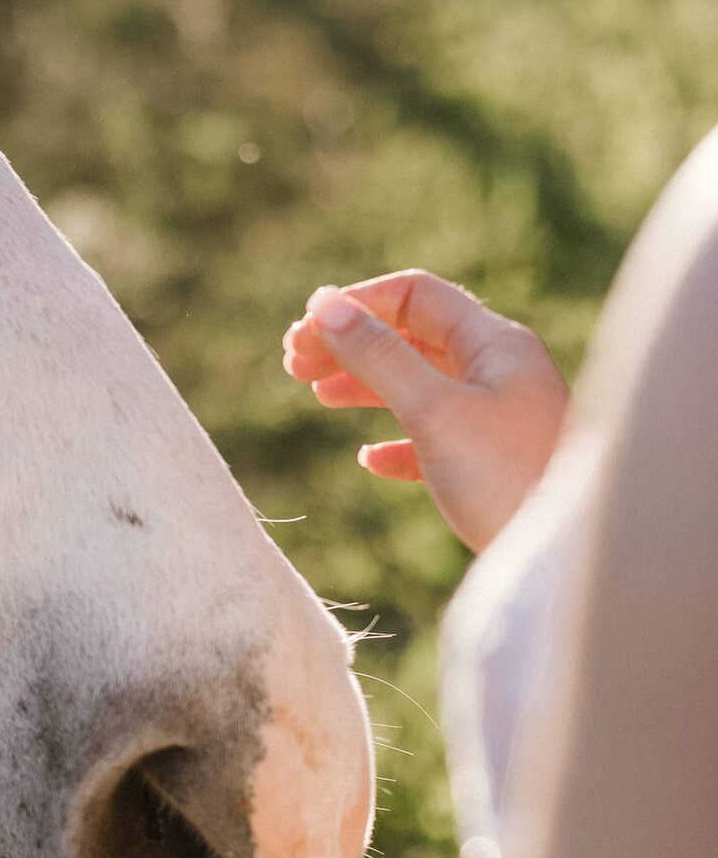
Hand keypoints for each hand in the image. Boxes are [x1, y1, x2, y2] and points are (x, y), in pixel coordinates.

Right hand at [282, 271, 569, 550]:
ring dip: (363, 383)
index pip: (413, 296)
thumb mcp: (433, 411)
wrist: (564, 561)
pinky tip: (370, 459)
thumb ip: (378, 356)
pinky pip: (432, 435)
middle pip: (411, 335)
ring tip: (318, 395)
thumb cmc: (508, 477)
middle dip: (351, 343)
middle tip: (293, 364)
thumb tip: (324, 305)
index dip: (355, 306)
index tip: (303, 334)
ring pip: (417, 382)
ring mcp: (496, 417)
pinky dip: (393, 440)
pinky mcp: (489, 463)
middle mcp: (498, 371)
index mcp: (494, 345)